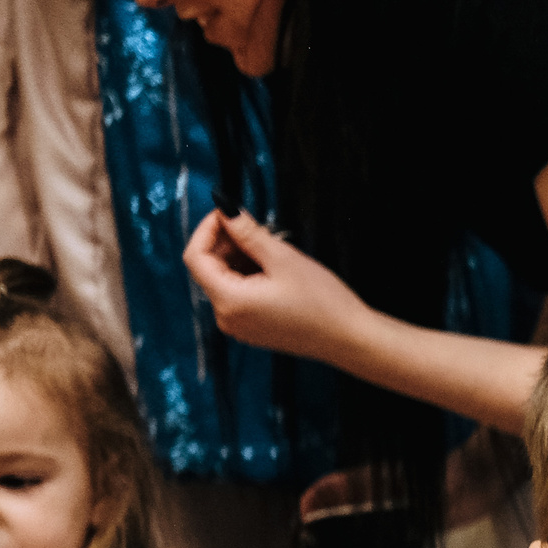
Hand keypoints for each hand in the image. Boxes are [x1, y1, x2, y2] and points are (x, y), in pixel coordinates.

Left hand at [181, 209, 372, 364]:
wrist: (351, 339)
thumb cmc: (323, 302)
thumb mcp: (284, 259)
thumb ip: (248, 232)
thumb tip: (224, 207)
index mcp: (229, 301)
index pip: (195, 257)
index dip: (207, 229)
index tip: (228, 212)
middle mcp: (226, 317)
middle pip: (208, 269)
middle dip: (226, 243)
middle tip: (256, 228)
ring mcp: (238, 326)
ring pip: (224, 280)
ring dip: (239, 258)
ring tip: (270, 248)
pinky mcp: (252, 328)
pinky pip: (238, 295)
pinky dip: (248, 276)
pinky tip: (273, 269)